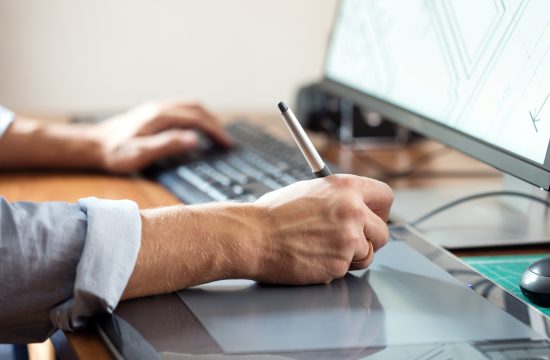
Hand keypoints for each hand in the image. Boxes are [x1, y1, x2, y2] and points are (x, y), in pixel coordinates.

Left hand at [93, 100, 231, 172]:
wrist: (92, 144)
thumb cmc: (114, 153)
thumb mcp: (141, 153)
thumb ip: (168, 145)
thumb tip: (195, 140)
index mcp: (160, 116)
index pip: (197, 119)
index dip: (215, 131)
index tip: (227, 144)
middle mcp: (159, 108)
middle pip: (196, 109)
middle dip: (214, 123)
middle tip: (225, 141)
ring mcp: (155, 108)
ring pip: (189, 106)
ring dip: (206, 118)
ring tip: (214, 134)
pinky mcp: (151, 113)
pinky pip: (181, 109)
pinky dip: (195, 117)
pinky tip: (193, 129)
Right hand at [251, 174, 392, 284]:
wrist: (253, 236)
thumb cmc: (273, 215)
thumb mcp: (310, 190)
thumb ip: (338, 198)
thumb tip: (354, 206)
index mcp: (345, 187)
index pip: (385, 196)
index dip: (380, 211)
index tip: (373, 219)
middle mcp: (353, 210)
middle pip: (383, 232)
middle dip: (369, 240)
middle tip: (349, 242)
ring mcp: (348, 238)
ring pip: (367, 255)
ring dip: (350, 257)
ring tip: (321, 249)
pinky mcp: (339, 263)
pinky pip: (346, 270)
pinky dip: (331, 268)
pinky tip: (311, 258)